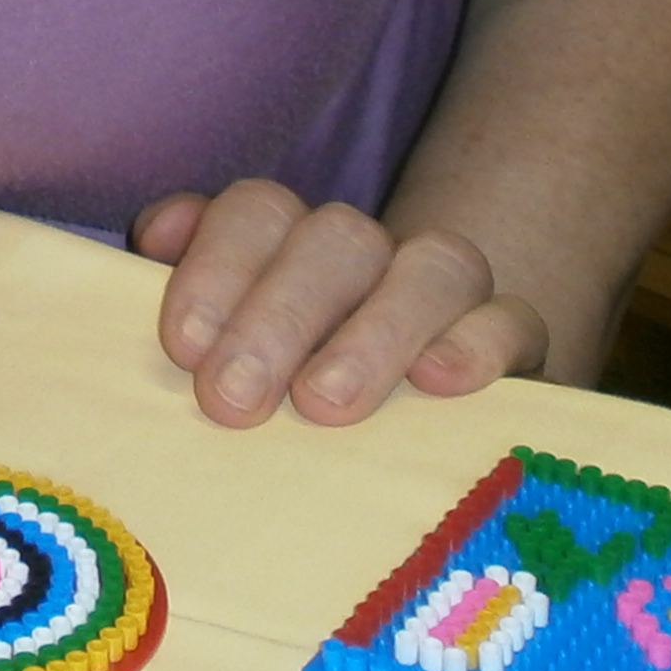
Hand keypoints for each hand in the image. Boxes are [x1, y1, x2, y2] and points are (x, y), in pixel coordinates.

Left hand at [132, 179, 547, 428]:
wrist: (394, 457)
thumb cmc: (272, 407)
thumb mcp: (219, 359)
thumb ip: (190, 304)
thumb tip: (159, 234)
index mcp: (284, 242)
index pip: (255, 212)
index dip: (216, 265)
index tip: (184, 345)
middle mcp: (365, 252)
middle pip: (336, 239)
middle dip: (278, 316)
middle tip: (232, 400)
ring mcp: (443, 290)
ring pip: (431, 267)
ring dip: (373, 332)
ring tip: (323, 403)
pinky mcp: (510, 341)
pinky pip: (511, 320)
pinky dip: (476, 342)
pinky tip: (439, 380)